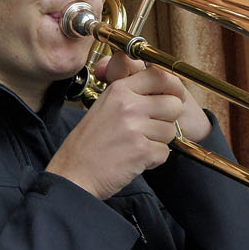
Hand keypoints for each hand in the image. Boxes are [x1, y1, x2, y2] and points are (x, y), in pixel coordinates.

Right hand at [48, 56, 195, 198]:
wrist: (74, 173)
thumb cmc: (89, 143)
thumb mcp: (105, 105)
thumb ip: (131, 94)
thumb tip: (165, 86)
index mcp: (119, 90)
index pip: (159, 75)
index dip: (174, 87)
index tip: (174, 97)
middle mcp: (129, 105)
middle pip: (173, 104)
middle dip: (168, 120)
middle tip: (150, 130)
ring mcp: (135, 127)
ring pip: (171, 130)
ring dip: (158, 142)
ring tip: (137, 146)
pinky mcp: (141, 150)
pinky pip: (164, 152)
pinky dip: (153, 160)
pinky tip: (135, 159)